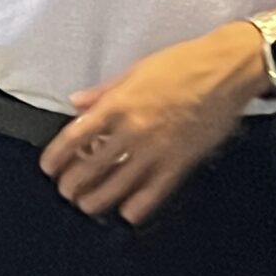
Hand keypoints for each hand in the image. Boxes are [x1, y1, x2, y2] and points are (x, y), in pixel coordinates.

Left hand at [37, 22, 268, 223]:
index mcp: (118, 104)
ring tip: (87, 205)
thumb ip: (104, 91)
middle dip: (73, 185)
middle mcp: (133, 130)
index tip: (49, 168)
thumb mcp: (136, 71)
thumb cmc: (184, 63)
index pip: (75, 137)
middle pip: (91, 168)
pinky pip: (152, 194)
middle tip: (66, 191)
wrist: (226, 69)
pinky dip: (136, 208)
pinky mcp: (180, 164)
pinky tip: (127, 212)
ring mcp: (156, 150)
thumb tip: (77, 102)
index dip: (57, 157)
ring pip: (117, 187)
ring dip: (97, 201)